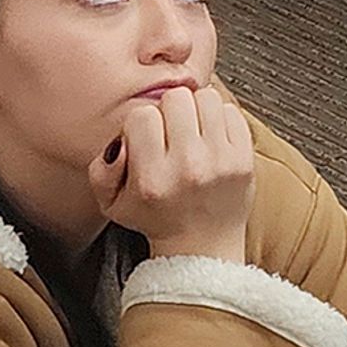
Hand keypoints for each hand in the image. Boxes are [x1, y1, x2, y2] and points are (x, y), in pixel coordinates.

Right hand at [87, 80, 255, 266]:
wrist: (202, 249)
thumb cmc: (158, 219)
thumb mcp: (112, 205)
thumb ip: (101, 170)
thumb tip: (121, 141)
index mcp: (153, 179)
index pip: (142, 115)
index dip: (140, 123)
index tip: (146, 140)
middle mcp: (189, 167)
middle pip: (176, 98)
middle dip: (169, 111)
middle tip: (170, 132)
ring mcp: (221, 161)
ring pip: (206, 97)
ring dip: (196, 110)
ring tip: (192, 132)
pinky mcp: (245, 159)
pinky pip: (232, 111)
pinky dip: (220, 119)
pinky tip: (211, 138)